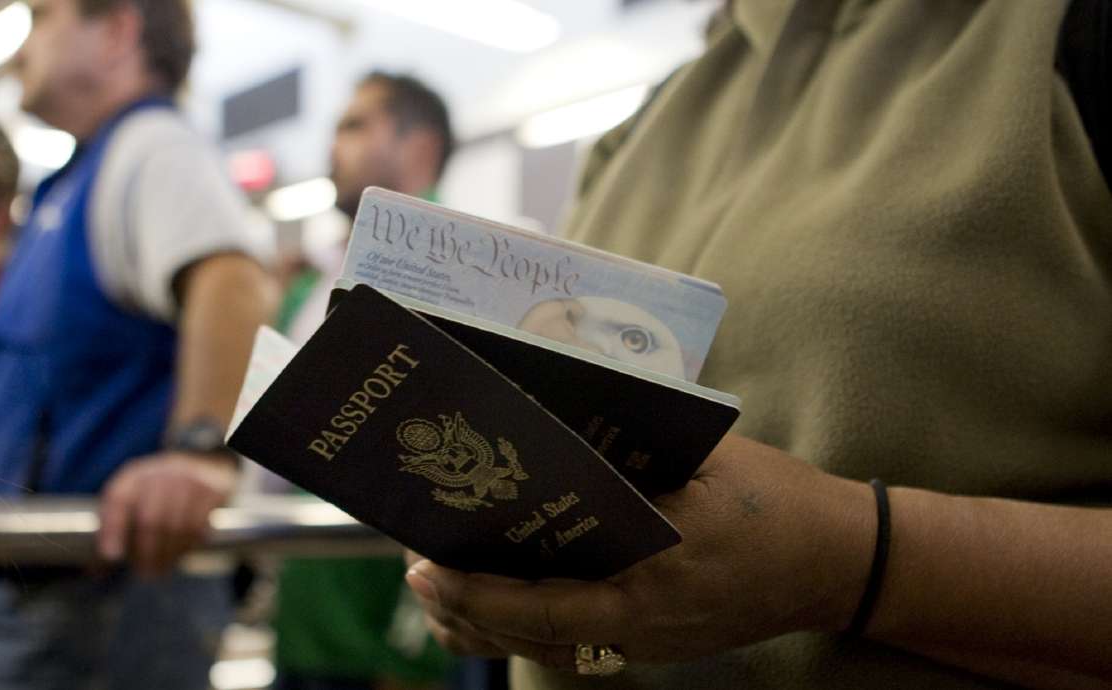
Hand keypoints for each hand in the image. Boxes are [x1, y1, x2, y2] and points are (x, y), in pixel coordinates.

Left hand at [97, 451, 237, 576]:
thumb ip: (116, 526)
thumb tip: (98, 568)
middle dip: (146, 553)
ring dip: (168, 555)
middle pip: (150, 520)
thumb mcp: (137, 496)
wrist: (206, 465)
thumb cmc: (162, 490)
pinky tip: (181, 555)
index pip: (119, 499)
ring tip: (161, 570)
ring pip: (177, 527)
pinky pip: (199, 527)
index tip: (111, 556)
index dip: (112, 529)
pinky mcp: (213, 491)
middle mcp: (162, 473)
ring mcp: (190, 480)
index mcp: (136, 474)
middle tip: (144, 573)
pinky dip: (188, 547)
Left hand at [404, 434, 874, 670]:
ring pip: (548, 651)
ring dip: (488, 626)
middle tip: (418, 571)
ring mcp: (648, 644)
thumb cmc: (774, 504)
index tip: (430, 568)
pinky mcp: (654, 644)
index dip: (479, 593)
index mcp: (650, 584)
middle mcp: (642, 628)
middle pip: (532, 638)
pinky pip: (575, 651)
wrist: (837, 562)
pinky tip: (498, 609)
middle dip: (466, 610)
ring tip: (439, 592)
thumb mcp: (704, 465)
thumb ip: (631, 454)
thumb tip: (557, 416)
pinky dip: (527, 633)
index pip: (543, 607)